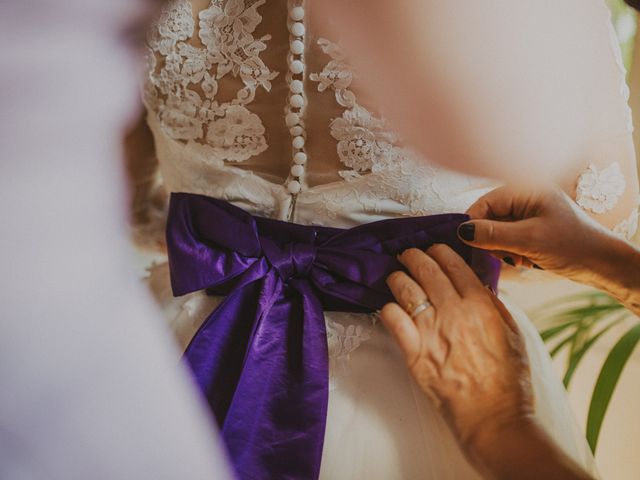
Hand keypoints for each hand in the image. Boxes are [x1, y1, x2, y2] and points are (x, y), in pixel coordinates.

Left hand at [382, 245, 532, 450]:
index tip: (434, 250)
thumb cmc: (508, 379)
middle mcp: (453, 311)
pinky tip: (390, 308)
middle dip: (414, 257)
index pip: (453, 264)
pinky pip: (392, 319)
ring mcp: (431, 330)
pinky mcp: (414, 352)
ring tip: (396, 277)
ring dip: (398, 278)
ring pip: (405, 289)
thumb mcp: (513, 334)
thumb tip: (478, 284)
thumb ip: (493, 305)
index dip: (439, 251)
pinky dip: (388, 309)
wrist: (492, 416)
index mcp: (480, 304)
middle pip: (426, 270)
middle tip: (408, 255)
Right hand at [458, 186, 624, 287]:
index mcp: (527, 189)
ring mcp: (530, 213)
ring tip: (520, 259)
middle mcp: (526, 197)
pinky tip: (525, 260)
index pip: (485, 203)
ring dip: (503, 248)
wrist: (604, 264)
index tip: (469, 245)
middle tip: (508, 256)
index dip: (474, 223)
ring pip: (497, 230)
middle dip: (493, 240)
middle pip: (489, 217)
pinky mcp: (532, 228)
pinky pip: (508, 238)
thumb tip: (461, 231)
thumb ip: (492, 234)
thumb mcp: (528, 241)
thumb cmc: (572, 246)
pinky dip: (512, 251)